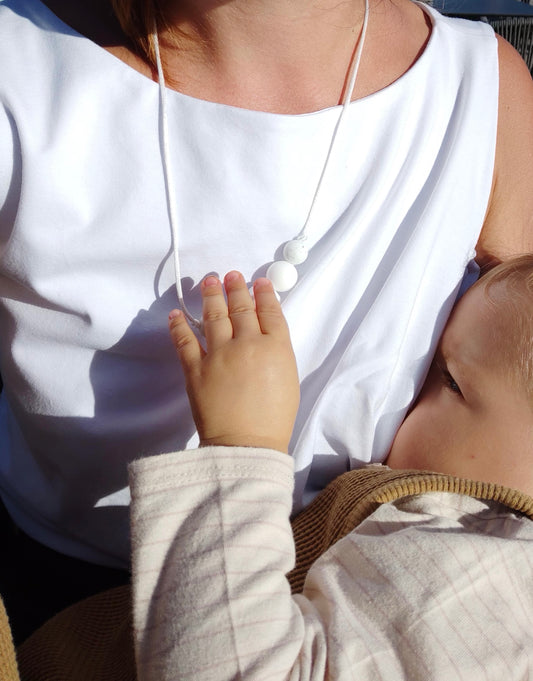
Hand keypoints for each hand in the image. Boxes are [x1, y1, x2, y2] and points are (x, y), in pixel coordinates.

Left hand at [168, 271, 299, 452]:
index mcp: (276, 348)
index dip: (263, 293)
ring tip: (208, 282)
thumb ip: (277, 352)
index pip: (269, 311)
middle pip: (241, 308)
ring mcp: (220, 354)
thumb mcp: (288, 379)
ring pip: (214, 316)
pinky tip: (176, 313)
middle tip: (230, 275)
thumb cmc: (274, 418)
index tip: (258, 281)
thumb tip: (264, 333)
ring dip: (211, 296)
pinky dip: (179, 324)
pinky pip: (185, 340)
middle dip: (235, 288)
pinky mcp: (196, 368)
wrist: (246, 444)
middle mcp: (248, 344)